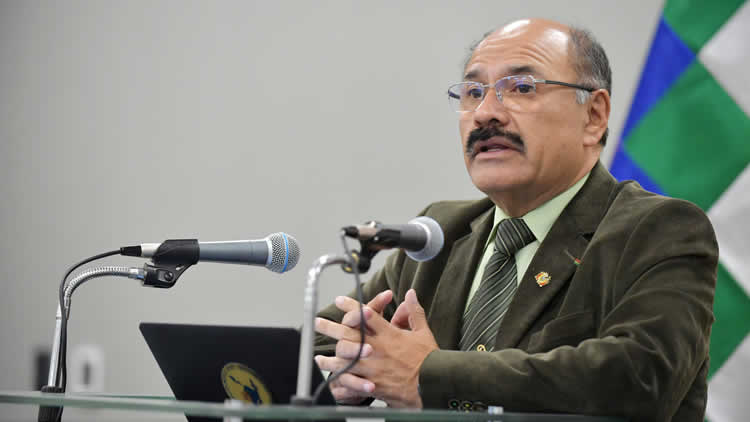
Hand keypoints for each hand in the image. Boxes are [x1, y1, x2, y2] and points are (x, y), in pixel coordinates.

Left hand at [315, 289, 437, 407]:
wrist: (432, 386)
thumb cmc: (430, 360)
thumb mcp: (424, 333)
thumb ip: (414, 312)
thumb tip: (411, 294)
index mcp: (389, 334)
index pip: (364, 315)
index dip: (350, 306)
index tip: (339, 300)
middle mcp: (377, 349)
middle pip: (347, 335)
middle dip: (330, 328)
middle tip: (318, 322)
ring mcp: (372, 367)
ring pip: (344, 359)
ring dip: (329, 356)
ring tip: (317, 354)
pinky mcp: (372, 384)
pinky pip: (350, 380)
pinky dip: (339, 378)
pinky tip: (331, 378)